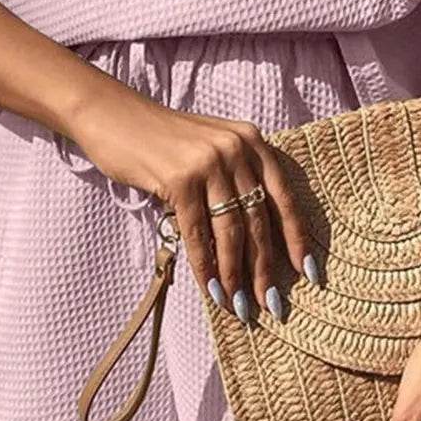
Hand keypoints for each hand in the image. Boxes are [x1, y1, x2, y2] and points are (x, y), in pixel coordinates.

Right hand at [66, 78, 316, 322]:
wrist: (113, 114)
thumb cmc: (162, 138)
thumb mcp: (210, 147)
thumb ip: (235, 178)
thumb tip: (254, 240)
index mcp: (251, 140)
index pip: (284, 196)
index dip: (296, 237)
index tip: (307, 272)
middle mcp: (237, 148)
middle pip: (259, 219)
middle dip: (266, 268)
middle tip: (272, 304)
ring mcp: (209, 163)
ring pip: (231, 231)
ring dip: (236, 275)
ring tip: (240, 306)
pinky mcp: (180, 180)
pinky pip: (198, 234)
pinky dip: (205, 267)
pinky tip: (210, 290)